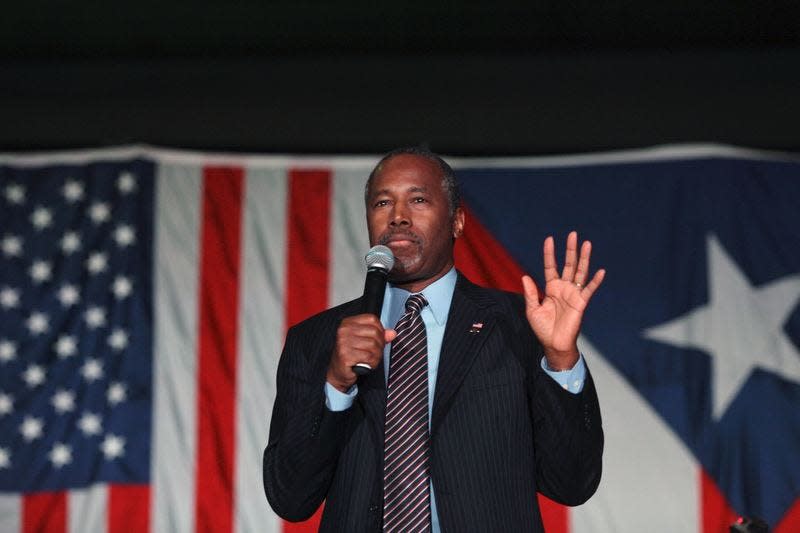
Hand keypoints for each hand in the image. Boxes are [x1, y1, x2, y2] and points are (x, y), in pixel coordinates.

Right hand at [327, 314, 396, 391]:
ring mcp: (343, 342)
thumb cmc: (351, 355)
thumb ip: (379, 335)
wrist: (338, 372)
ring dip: (376, 356)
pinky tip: (367, 364)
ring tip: (371, 359)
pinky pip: (368, 357)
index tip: (378, 339)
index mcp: (348, 323)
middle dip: (380, 345)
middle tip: (375, 353)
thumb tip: (392, 333)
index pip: (372, 319)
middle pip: (374, 332)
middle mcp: (344, 331)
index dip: (380, 330)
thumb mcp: (364, 341)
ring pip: (373, 345)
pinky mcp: (345, 355)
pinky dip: (372, 363)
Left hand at [521, 231, 604, 369]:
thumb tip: (525, 276)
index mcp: (551, 288)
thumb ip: (530, 293)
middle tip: (573, 234)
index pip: (551, 266)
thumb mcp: (532, 309)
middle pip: (568, 264)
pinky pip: (589, 290)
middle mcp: (563, 288)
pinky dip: (595, 281)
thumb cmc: (542, 328)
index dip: (550, 253)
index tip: (550, 239)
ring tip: (587, 244)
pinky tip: (601, 271)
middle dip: (570, 250)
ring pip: (580, 272)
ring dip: (584, 258)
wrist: (554, 344)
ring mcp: (573, 294)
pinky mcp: (581, 303)